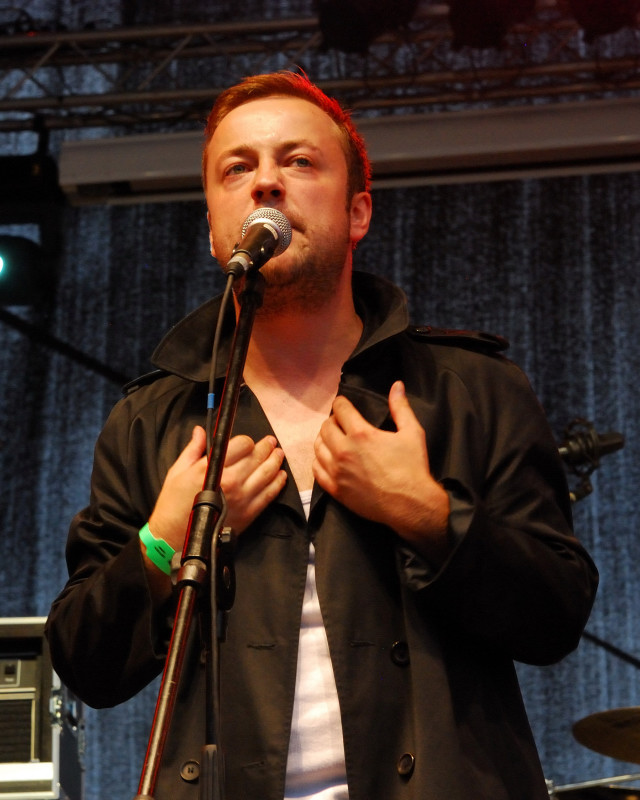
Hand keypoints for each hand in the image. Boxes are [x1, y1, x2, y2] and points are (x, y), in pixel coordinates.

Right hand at [149, 426, 286, 549]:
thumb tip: (200, 431)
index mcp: (212, 468)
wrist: (175, 537)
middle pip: (257, 458)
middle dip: (266, 447)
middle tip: (271, 442)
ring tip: (278, 454)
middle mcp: (230, 482)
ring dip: (275, 461)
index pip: (241, 445)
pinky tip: (280, 476)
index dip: (246, 441)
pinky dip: (277, 483)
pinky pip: (269, 495)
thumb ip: (193, 449)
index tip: (246, 442)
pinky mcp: (248, 514)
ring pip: (267, 474)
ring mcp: (242, 498)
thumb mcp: (178, 471)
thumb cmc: (173, 504)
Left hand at [313, 381, 449, 557]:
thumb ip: (401, 407)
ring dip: (323, 439)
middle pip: (326, 427)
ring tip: (333, 439)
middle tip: (341, 423)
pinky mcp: (336, 489)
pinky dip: (319, 461)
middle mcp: (344, 450)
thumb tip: (397, 385)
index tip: (344, 405)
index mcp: (361, 434)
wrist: (410, 504)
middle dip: (333, 421)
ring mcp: (337, 471)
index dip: (341, 403)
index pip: (340, 409)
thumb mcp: (412, 433)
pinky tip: (327, 459)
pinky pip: (316, 470)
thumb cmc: (413, 468)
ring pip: (318, 447)